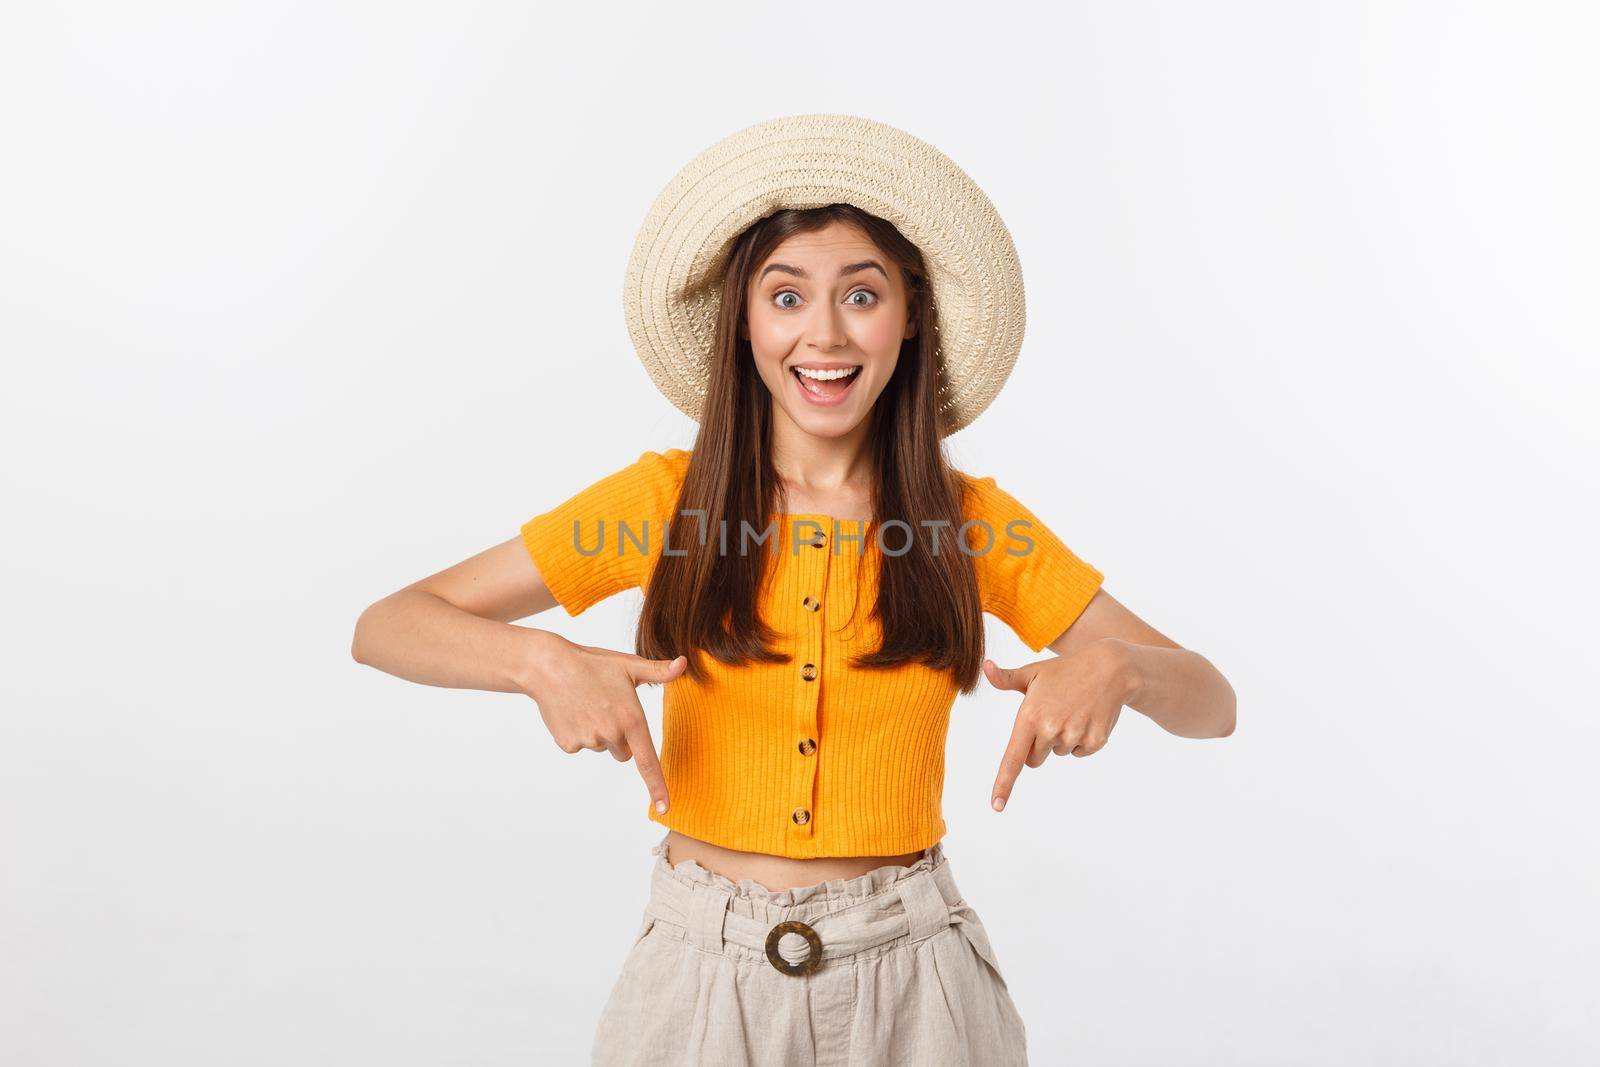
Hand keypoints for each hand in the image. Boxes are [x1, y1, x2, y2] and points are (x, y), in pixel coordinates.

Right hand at [520, 630, 687, 814]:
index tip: (665, 809)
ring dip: (598, 733)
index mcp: (631, 719)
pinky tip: (572, 711)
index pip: (648, 762)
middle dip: (620, 737)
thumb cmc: (592, 664)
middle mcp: (612, 734)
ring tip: (587, 705)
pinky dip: (577, 733)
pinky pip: (580, 746)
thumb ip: (659, 671)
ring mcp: (589, 741)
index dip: (657, 787)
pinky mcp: (568, 744)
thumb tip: (684, 663)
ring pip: (602, 747)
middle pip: (624, 753)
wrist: (549, 667)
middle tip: (606, 708)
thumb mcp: (629, 665)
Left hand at [981, 638, 1133, 811]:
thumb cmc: (1064, 670)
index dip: (1004, 784)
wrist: (1109, 668)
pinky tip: (1086, 717)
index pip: (1013, 758)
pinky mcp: (1095, 741)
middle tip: (1052, 715)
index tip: (996, 805)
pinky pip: (1078, 752)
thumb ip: (1005, 678)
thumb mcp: (1033, 673)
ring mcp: (1074, 736)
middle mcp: (1051, 730)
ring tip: (1072, 711)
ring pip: (1057, 753)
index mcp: (1030, 717)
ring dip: (1061, 738)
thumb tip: (984, 666)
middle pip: (1034, 759)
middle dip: (1038, 744)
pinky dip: (1081, 740)